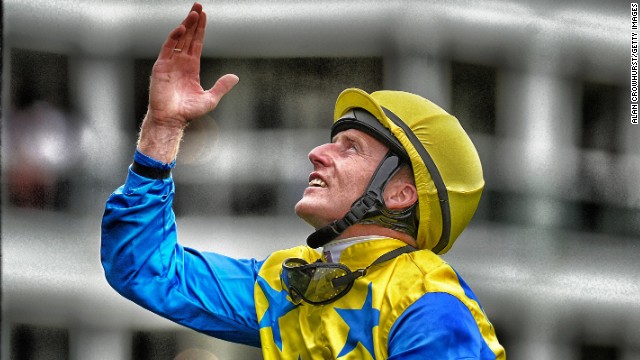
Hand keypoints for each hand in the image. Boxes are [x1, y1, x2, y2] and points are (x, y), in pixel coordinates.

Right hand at [138, 3, 238, 162]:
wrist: (172, 120)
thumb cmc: (188, 112)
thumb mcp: (210, 99)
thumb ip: (221, 86)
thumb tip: (235, 77)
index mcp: (191, 68)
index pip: (197, 43)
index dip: (201, 30)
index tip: (204, 15)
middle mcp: (181, 62)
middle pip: (188, 37)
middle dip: (193, 21)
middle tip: (198, 5)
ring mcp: (170, 63)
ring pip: (178, 39)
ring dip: (186, 25)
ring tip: (194, 12)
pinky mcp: (161, 66)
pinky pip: (168, 48)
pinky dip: (174, 37)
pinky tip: (183, 28)